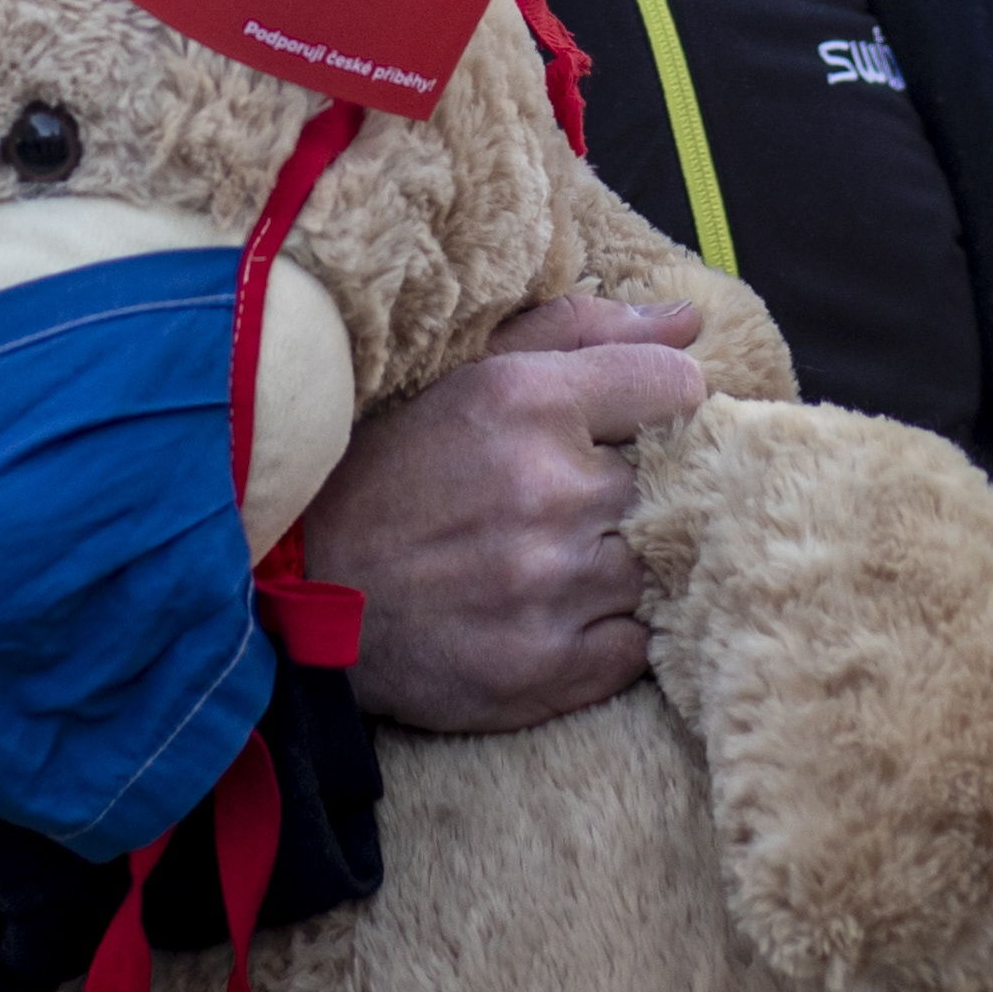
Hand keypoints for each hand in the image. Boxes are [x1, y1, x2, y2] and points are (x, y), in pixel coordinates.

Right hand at [308, 293, 708, 733]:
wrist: (303, 592)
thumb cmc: (393, 472)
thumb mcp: (469, 375)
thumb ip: (582, 334)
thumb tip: (689, 322)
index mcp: (527, 400)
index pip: (675, 386)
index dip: (656, 404)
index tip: (623, 423)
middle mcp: (550, 490)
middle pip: (668, 483)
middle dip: (626, 490)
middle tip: (563, 503)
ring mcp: (554, 587)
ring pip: (653, 566)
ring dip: (614, 562)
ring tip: (549, 559)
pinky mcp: (552, 669)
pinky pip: (635, 644)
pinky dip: (604, 631)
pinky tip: (548, 613)